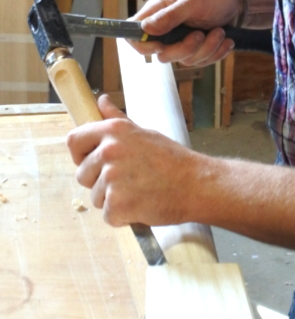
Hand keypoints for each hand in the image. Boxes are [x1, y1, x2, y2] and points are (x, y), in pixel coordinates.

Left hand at [66, 95, 202, 226]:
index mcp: (114, 131)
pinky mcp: (117, 205)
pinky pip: (108, 216)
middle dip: (98, 182)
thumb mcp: (144, 133)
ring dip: (112, 200)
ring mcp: (112, 179)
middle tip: (127, 180)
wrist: (195, 184)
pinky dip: (122, 217)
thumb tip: (101, 101)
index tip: (93, 161)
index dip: (80, 154)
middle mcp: (109, 152)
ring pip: (95, 197)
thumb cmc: (172, 159)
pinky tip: (140, 205)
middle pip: (82, 174)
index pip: (73, 140)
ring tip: (138, 191)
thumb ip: (117, 120)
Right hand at [128, 0, 243, 66]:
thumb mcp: (192, 2)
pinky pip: (200, 62)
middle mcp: (166, 29)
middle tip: (200, 34)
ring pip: (184, 60)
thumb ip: (169, 16)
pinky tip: (225, 40)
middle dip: (184, 48)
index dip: (142, 44)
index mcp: (158, 12)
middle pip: (161, 54)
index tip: (160, 45)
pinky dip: (215, 52)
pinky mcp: (195, 50)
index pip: (134, 33)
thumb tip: (145, 28)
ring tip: (219, 32)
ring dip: (206, 48)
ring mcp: (181, 41)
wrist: (237, 3)